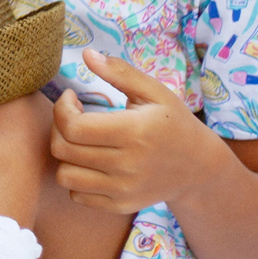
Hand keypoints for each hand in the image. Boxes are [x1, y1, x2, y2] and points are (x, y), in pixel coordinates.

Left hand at [49, 52, 229, 214]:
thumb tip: (86, 54)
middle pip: (63, 149)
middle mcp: (127, 165)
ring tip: (80, 140)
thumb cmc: (173, 123)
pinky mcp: (121, 205)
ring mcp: (123, 189)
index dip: (62, 108)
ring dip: (64, 154)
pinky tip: (89, 161)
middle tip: (73, 116)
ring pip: (65, 175)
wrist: (199, 167)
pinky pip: (77, 195)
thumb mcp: (154, 92)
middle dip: (58, 127)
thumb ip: (120, 72)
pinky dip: (75, 177)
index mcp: (134, 132)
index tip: (72, 98)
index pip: (73, 127)